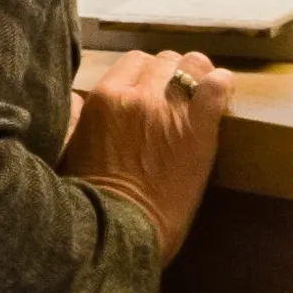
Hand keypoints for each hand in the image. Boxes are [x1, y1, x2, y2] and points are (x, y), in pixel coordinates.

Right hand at [64, 48, 229, 257]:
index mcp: (104, 98)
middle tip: (175, 97)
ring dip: (197, 75)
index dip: (145, 73)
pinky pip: (217, 87)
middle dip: (170, 75)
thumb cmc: (90, 198)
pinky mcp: (199, 129)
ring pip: (191, 65)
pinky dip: (222, 85)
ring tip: (201, 91)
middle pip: (163, 62)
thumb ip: (75, 117)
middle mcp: (137, 95)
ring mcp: (169, 110)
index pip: (132, 61)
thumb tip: (78, 100)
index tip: (151, 89)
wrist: (120, 231)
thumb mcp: (70, 148)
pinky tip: (222, 91)